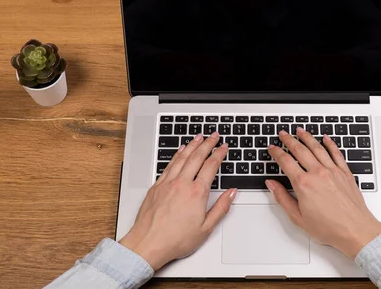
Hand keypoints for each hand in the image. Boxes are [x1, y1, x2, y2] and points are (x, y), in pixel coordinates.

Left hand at [119, 132, 236, 269]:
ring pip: (182, 157)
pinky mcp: (157, 186)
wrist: (148, 243)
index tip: (224, 147)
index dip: (219, 154)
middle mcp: (182, 184)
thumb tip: (231, 193)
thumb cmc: (175, 239)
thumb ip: (221, 208)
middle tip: (214, 135)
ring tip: (199, 137)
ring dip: (192, 145)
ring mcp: (168, 183)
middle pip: (197, 156)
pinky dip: (177, 154)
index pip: (211, 166)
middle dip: (208, 143)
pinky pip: (169, 164)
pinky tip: (180, 150)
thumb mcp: (206, 228)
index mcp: (197, 193)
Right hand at [266, 128, 380, 258]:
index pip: (286, 162)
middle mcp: (318, 173)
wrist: (355, 230)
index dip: (277, 153)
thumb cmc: (329, 228)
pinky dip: (330, 144)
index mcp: (304, 184)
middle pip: (300, 150)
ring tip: (300, 130)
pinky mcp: (345, 173)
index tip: (272, 148)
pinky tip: (326, 138)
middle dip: (289, 140)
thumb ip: (283, 198)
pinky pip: (336, 153)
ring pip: (317, 148)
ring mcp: (333, 171)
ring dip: (307, 137)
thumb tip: (272, 185)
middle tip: (283, 134)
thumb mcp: (298, 217)